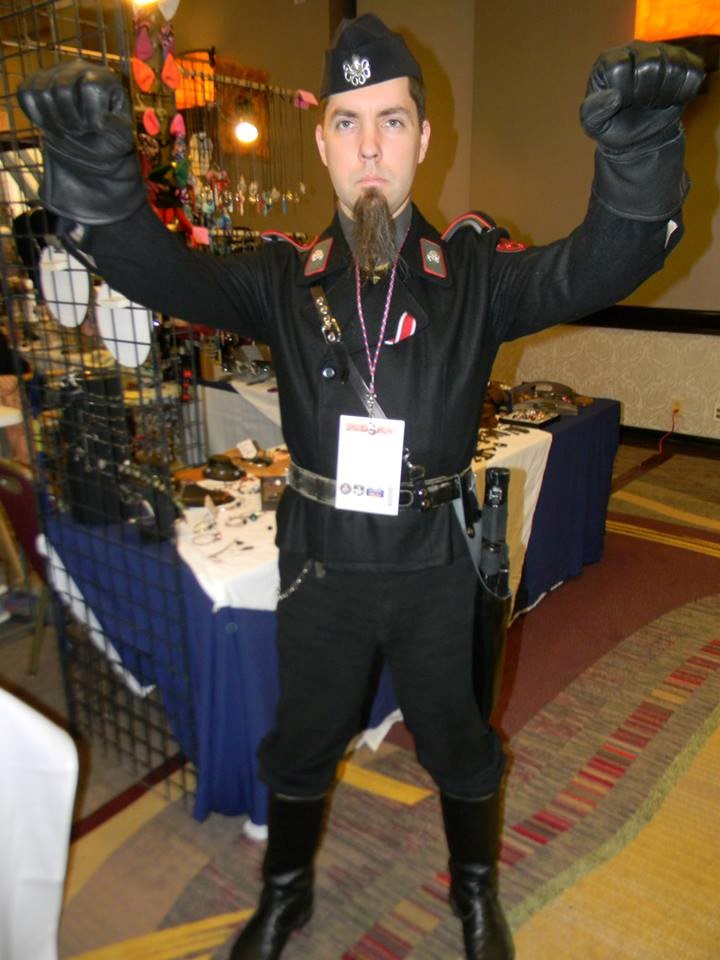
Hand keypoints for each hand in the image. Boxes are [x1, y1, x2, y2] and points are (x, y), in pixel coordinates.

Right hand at [17, 59, 144, 224]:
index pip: (90, 87)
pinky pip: (28, 94)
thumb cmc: (111, 158)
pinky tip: (51, 127)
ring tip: (68, 132)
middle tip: (80, 135)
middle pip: (62, 85)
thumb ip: (113, 132)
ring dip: (55, 119)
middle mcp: (81, 71)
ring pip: (43, 89)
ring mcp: (56, 77)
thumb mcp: (119, 144)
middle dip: (71, 119)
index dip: (89, 115)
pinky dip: (37, 114)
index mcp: (107, 81)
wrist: (93, 173)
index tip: (93, 132)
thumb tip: (99, 132)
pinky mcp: (37, 90)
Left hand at [580, 41, 704, 153]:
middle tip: (639, 105)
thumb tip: (614, 97)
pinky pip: (693, 72)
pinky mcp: (683, 61)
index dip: (624, 92)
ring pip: (674, 65)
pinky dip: (683, 93)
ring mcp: (661, 52)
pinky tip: (670, 99)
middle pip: (650, 63)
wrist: (638, 136)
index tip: (621, 104)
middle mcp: (635, 49)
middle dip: (645, 94)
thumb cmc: (612, 126)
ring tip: (652, 103)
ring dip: (664, 94)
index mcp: (609, 60)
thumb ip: (594, 112)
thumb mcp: (594, 125)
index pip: (620, 67)